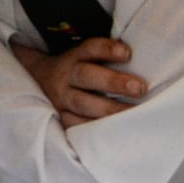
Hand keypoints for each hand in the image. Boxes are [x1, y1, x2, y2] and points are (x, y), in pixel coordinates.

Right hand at [11, 38, 144, 126]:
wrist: (38, 82)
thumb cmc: (79, 71)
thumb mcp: (85, 58)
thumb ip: (108, 58)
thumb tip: (145, 60)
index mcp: (74, 57)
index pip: (90, 49)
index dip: (107, 49)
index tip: (127, 53)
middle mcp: (65, 76)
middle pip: (86, 75)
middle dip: (113, 82)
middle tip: (140, 88)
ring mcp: (61, 99)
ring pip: (83, 103)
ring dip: (109, 109)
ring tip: (134, 115)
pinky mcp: (60, 118)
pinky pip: (76, 126)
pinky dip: (94, 130)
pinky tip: (114, 133)